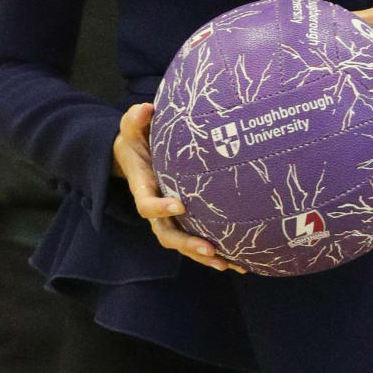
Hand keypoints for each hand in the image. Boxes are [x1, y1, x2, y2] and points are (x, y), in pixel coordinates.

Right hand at [113, 102, 244, 271]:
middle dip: (188, 244)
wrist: (135, 155)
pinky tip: (241, 261)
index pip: (147, 204)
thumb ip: (135, 119)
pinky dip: (217, 253)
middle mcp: (155, 209)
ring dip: (205, 256)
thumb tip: (146, 109)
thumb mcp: (131, 126)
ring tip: (230, 263)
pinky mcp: (184, 220)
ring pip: (184, 244)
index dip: (160, 207)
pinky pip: (198, 240)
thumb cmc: (135, 138)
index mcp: (142, 187)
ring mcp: (169, 218)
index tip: (179, 204)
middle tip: (209, 249)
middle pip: (167, 234)